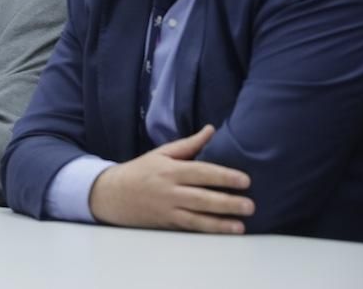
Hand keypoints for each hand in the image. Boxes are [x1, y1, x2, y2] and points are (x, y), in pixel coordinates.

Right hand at [90, 125, 254, 233]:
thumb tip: (211, 130)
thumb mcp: (161, 153)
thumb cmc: (140, 171)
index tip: (244, 180)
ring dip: (221, 221)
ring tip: (241, 225)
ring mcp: (167, 208)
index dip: (223, 176)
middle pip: (202, 197)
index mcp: (169, 169)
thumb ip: (189, 144)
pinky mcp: (166, 222)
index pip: (200, 172)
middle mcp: (169, 190)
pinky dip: (208, 229)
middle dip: (227, 202)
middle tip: (250, 205)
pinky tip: (225, 231)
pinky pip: (190, 227)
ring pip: (197, 216)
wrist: (112, 194)